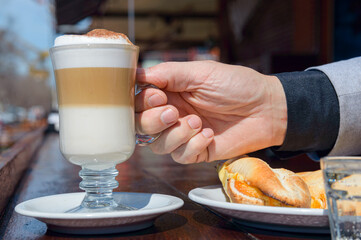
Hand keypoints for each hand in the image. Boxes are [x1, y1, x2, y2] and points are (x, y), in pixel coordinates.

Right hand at [135, 61, 286, 163]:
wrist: (265, 108)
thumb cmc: (236, 85)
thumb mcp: (201, 73)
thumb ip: (168, 74)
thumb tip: (136, 75)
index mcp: (170, 92)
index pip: (138, 102)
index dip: (141, 102)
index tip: (158, 97)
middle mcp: (172, 114)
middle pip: (140, 127)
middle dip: (152, 121)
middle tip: (173, 112)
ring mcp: (183, 134)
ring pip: (157, 145)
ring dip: (174, 135)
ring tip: (197, 123)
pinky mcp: (197, 151)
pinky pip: (179, 156)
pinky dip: (192, 146)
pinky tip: (209, 135)